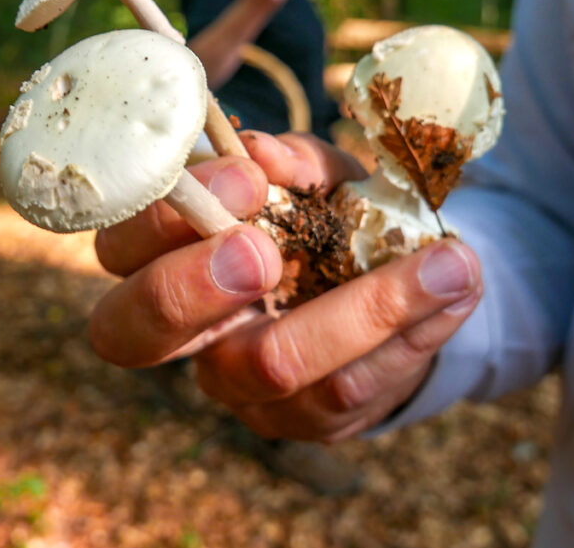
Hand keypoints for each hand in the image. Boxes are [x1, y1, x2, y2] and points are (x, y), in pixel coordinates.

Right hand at [90, 132, 482, 441]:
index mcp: (160, 256)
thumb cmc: (322, 217)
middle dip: (193, 286)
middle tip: (264, 253)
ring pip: (269, 364)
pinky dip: (409, 336)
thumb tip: (262, 151)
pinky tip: (456, 291)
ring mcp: (234, 384)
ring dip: (366, 308)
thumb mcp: (314, 176)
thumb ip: (293, 161)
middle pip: (133, 333)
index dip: (163, 219)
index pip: (117, 247)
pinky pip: (344, 392)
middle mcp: (181, 332)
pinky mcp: (296, 421)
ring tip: (448, 264)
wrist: (382, 281)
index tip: (245, 180)